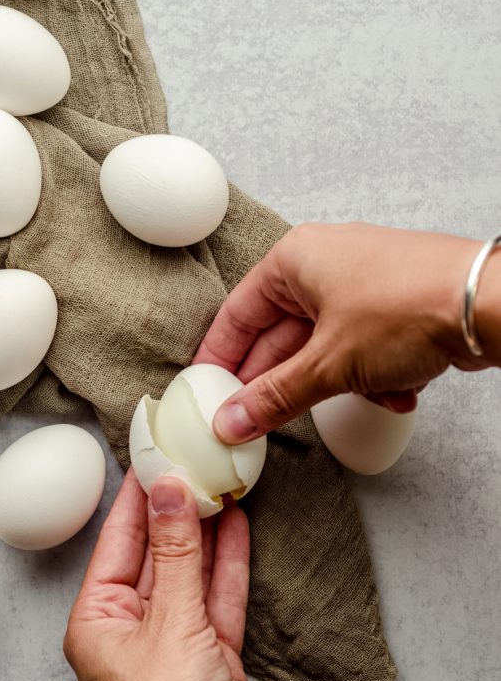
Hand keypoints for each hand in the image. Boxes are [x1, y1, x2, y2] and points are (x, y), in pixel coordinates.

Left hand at [64, 469, 259, 680]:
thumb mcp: (169, 620)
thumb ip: (177, 552)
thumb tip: (170, 491)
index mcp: (97, 617)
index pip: (118, 540)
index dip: (136, 497)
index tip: (152, 455)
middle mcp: (131, 625)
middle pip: (155, 553)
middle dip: (175, 510)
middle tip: (193, 461)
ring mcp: (172, 639)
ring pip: (190, 571)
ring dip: (205, 532)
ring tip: (220, 483)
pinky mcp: (209, 653)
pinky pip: (217, 597)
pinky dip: (228, 564)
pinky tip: (236, 527)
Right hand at [195, 221, 495, 442]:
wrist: (490, 305)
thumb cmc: (410, 306)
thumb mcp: (329, 363)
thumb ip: (275, 397)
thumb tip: (233, 420)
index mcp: (295, 260)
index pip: (238, 314)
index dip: (220, 359)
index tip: (206, 394)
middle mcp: (324, 265)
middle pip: (280, 336)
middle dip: (283, 382)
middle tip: (261, 419)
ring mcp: (361, 285)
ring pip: (324, 349)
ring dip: (338, 383)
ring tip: (358, 396)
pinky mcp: (392, 307)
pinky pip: (361, 350)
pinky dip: (372, 376)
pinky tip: (394, 390)